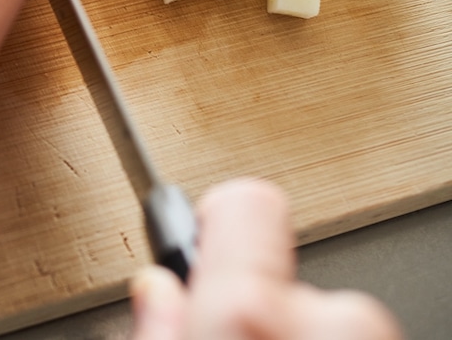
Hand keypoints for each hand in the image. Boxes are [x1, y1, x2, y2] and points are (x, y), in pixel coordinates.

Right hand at [130, 179, 402, 339]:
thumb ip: (160, 323)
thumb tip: (158, 293)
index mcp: (249, 311)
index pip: (245, 202)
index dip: (216, 216)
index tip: (203, 232)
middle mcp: (329, 318)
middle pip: (278, 269)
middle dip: (252, 300)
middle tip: (224, 337)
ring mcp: (370, 338)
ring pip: (318, 313)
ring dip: (290, 332)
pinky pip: (344, 336)